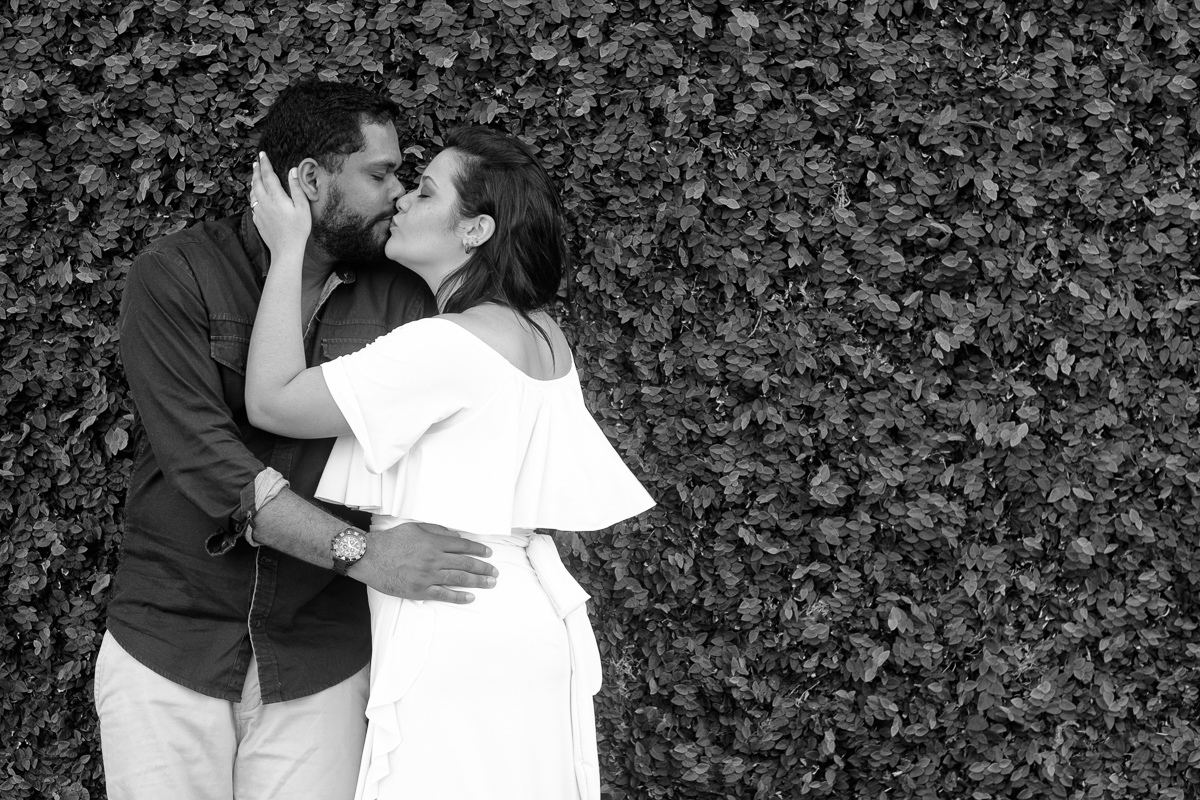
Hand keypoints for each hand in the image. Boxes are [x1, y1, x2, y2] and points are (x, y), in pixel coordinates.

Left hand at [250, 151, 310, 262]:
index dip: (265, 163)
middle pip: (256, 182)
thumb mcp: (302, 207)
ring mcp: (259, 211)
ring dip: (253, 182)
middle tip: (256, 162)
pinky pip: (252, 204)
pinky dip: (253, 195)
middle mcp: (264, 202)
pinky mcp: (257, 220)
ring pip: (252, 192)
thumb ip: (296, 188)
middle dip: (256, 170)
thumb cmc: (298, 229)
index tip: (262, 154)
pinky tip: (255, 196)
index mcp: (275, 197)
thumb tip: (292, 171)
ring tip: (254, 176)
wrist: (286, 250)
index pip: (267, 175)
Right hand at [351, 521, 498, 602]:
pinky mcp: (419, 589)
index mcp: (433, 542)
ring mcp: (428, 575)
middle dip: (483, 567)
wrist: (369, 557)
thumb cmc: (390, 541)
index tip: (488, 553)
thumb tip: (456, 536)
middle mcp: (434, 559)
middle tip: (494, 572)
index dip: (478, 549)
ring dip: (478, 581)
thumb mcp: (415, 528)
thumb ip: (436, 531)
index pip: (463, 546)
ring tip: (490, 583)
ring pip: (459, 578)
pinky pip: (443, 594)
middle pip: (465, 563)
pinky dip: (458, 596)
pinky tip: (470, 597)